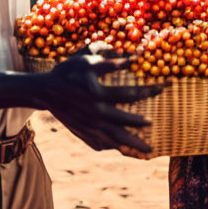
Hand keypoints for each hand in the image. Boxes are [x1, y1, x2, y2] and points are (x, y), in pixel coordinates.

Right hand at [40, 54, 162, 152]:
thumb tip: (130, 57)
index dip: (147, 91)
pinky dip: (113, 148)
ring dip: (131, 143)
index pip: (129, 94)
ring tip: (147, 151)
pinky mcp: (82, 132)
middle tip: (155, 126)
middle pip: (123, 121)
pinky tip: (123, 150)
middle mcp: (95, 112)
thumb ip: (107, 60)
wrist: (46, 91)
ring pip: (114, 137)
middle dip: (141, 124)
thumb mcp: (86, 59)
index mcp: (97, 93)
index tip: (161, 89)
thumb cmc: (68, 71)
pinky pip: (100, 143)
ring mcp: (88, 125)